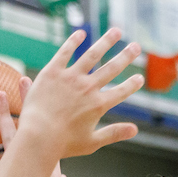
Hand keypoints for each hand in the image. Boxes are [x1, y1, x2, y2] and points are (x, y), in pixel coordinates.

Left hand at [10, 29, 143, 162]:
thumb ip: (114, 133)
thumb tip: (135, 130)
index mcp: (98, 105)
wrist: (38, 137)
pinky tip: (81, 33)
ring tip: (116, 31)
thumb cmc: (63, 144)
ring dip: (106, 42)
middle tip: (136, 47)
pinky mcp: (53, 72)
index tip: (140, 78)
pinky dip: (73, 41)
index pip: (120, 92)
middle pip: (111, 68)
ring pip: (92, 55)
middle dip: (126, 57)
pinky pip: (65, 52)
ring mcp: (71, 77)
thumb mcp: (92, 143)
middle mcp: (88, 87)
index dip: (131, 85)